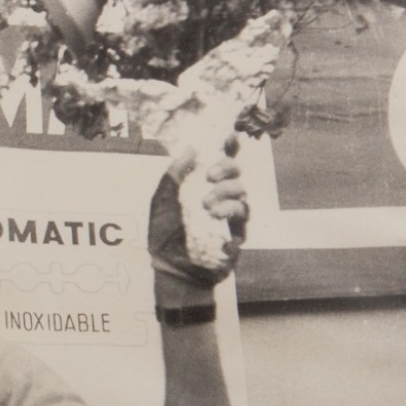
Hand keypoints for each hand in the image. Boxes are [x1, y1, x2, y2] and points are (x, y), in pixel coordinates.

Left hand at [149, 137, 248, 303]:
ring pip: (243, 193)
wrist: (170, 269)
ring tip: (206, 204)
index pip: (219, 163)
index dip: (229, 148)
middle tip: (210, 176)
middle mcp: (219, 199)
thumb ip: (174, 174)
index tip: (231, 136)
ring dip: (226, 192)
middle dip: (226, 168)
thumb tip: (191, 148)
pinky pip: (243, 216)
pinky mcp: (237, 234)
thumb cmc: (163, 237)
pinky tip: (215, 215)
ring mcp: (229, 217)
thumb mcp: (162, 201)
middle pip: (236, 173)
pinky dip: (231, 210)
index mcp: (201, 188)